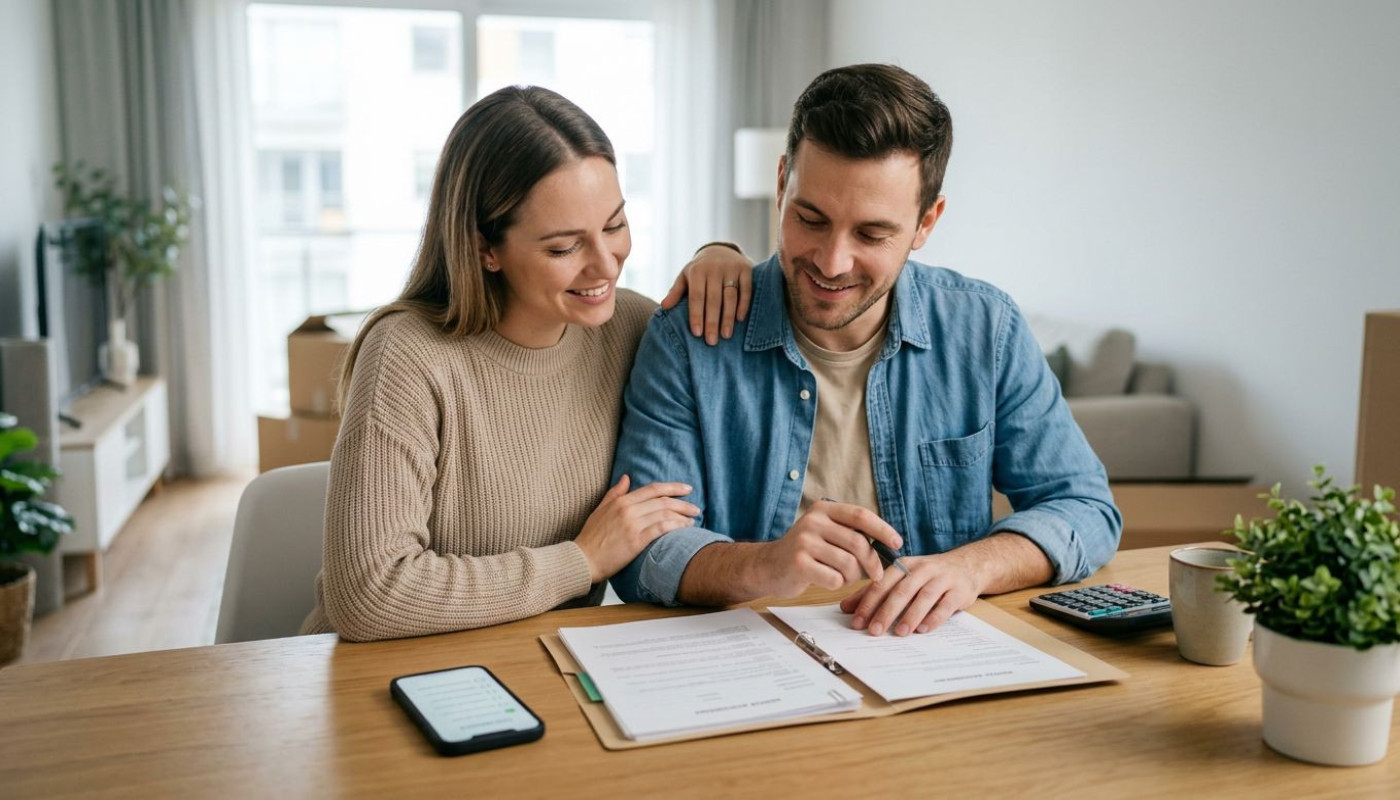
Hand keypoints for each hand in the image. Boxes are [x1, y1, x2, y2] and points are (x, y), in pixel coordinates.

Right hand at [575, 475, 699, 583]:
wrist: (582, 559)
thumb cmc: (590, 537)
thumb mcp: (600, 510)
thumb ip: (615, 493)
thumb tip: (626, 477)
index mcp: (621, 501)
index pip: (653, 489)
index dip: (672, 487)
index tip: (687, 489)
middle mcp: (628, 510)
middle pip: (663, 501)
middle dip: (683, 502)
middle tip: (696, 507)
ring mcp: (632, 525)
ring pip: (665, 513)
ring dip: (683, 515)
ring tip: (693, 519)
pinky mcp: (636, 541)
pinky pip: (661, 529)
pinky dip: (676, 526)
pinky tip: (685, 529)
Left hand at [660, 243, 751, 344]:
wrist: (720, 250)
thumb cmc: (699, 270)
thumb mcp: (685, 277)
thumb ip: (676, 292)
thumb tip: (663, 307)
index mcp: (697, 271)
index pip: (696, 297)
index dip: (696, 315)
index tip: (697, 334)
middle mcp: (714, 269)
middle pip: (714, 299)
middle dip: (712, 321)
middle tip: (711, 341)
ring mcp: (731, 268)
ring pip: (730, 296)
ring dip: (728, 317)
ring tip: (725, 335)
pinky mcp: (746, 270)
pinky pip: (746, 290)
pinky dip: (743, 305)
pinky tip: (739, 320)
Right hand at [751, 501, 901, 597]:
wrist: (768, 567)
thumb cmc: (806, 553)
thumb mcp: (826, 533)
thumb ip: (851, 533)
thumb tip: (888, 546)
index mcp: (823, 509)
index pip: (861, 515)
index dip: (883, 529)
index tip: (898, 543)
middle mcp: (813, 521)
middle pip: (857, 542)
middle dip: (873, 562)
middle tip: (877, 575)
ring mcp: (804, 542)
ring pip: (848, 563)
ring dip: (852, 576)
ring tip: (843, 577)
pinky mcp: (799, 564)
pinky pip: (834, 579)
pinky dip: (837, 585)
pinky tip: (826, 581)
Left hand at [840, 552, 981, 635]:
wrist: (966, 565)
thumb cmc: (926, 575)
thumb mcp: (900, 578)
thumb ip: (874, 591)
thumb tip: (845, 608)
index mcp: (903, 565)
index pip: (881, 583)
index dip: (867, 603)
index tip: (856, 622)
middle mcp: (922, 569)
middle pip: (901, 591)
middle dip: (886, 612)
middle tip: (874, 631)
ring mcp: (942, 579)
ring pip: (924, 597)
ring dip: (910, 615)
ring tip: (899, 632)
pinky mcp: (958, 590)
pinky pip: (946, 604)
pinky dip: (934, 617)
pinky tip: (924, 629)